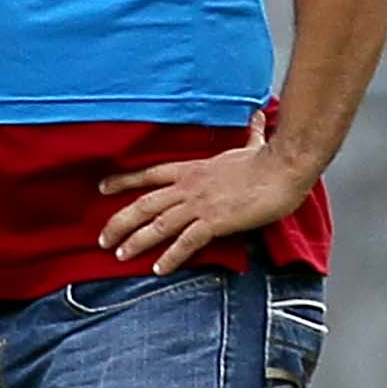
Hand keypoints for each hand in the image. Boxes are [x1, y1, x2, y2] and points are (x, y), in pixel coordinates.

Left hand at [93, 142, 318, 273]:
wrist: (284, 167)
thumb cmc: (270, 159)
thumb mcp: (252, 145)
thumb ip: (249, 135)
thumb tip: (257, 117)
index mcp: (193, 169)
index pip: (149, 174)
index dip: (123, 181)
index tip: (102, 187)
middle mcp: (190, 187)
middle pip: (145, 204)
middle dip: (120, 222)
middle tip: (102, 239)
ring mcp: (200, 204)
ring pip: (159, 224)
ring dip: (137, 241)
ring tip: (120, 255)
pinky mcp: (215, 221)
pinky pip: (186, 242)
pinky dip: (171, 256)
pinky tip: (159, 269)